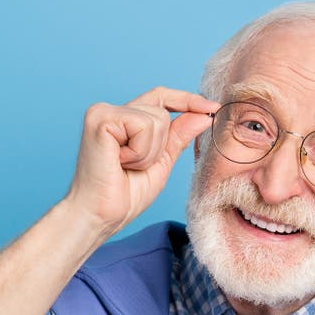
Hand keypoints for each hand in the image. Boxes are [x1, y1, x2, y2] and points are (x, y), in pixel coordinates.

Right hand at [63, 86, 220, 236]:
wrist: (100, 216)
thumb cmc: (123, 195)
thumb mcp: (161, 162)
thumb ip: (178, 136)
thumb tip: (204, 114)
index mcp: (124, 118)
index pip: (161, 97)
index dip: (187, 100)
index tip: (213, 107)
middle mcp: (111, 110)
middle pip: (162, 111)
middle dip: (160, 146)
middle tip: (133, 166)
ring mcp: (103, 111)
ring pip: (156, 119)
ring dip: (149, 153)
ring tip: (125, 166)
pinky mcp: (100, 118)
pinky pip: (143, 126)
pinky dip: (139, 152)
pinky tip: (119, 162)